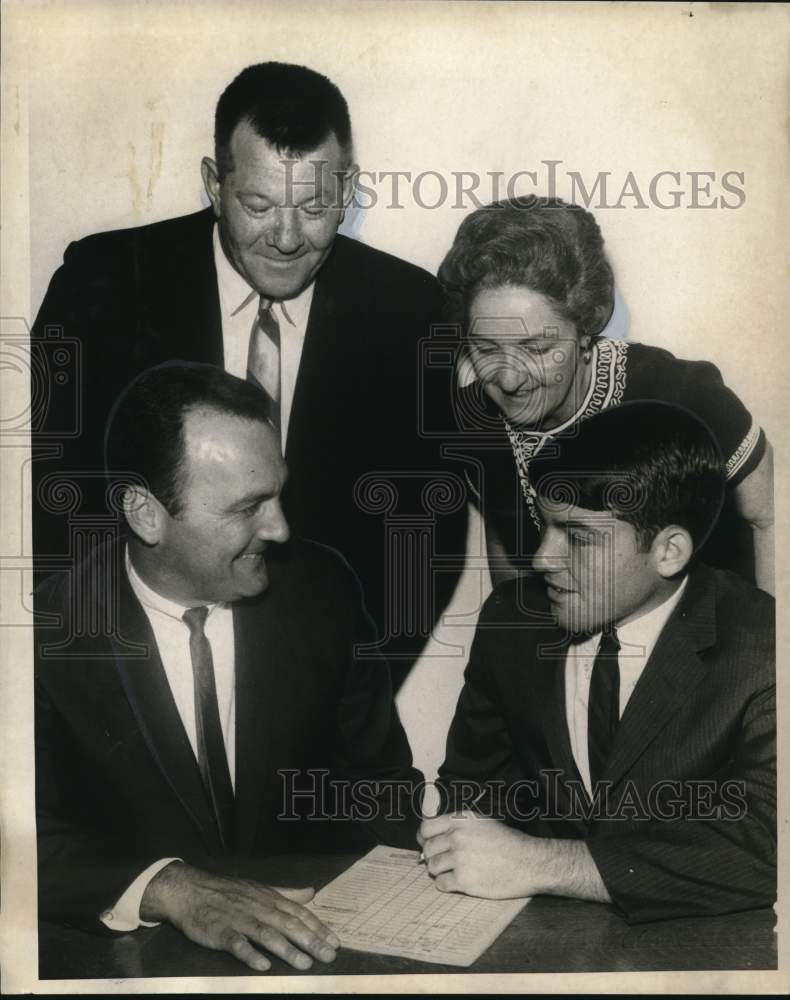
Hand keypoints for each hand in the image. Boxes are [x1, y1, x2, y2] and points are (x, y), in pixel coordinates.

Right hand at [140, 862, 339, 971]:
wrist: (190, 890)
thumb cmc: (228, 891)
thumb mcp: (260, 889)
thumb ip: (287, 893)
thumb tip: (311, 892)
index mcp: (269, 899)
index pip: (298, 913)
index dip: (318, 928)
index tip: (335, 942)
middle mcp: (258, 908)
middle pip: (288, 925)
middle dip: (310, 941)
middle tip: (329, 957)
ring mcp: (239, 919)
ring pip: (267, 934)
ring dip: (287, 949)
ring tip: (305, 964)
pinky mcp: (220, 932)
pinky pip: (237, 943)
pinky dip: (250, 954)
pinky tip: (263, 965)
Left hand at [418, 810, 539, 897]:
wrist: (529, 862)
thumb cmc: (508, 842)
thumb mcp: (482, 822)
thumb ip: (458, 826)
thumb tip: (434, 839)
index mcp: (460, 819)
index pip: (426, 828)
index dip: (424, 838)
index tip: (428, 845)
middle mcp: (457, 836)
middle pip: (428, 849)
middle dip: (433, 856)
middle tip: (443, 862)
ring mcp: (459, 858)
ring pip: (432, 867)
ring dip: (439, 871)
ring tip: (453, 872)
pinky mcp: (464, 880)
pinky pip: (441, 884)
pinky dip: (445, 884)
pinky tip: (457, 882)